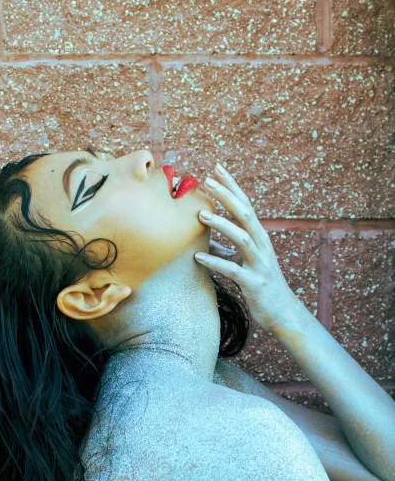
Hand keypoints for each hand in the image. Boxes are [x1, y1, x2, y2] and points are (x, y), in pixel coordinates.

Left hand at [194, 162, 303, 332]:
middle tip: (207, 181)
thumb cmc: (261, 285)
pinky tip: (198, 258)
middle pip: (246, 214)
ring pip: (242, 238)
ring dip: (222, 225)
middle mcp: (262, 246)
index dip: (232, 186)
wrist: (282, 312)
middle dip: (227, 195)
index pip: (246, 204)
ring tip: (201, 216)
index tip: (216, 168)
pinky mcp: (254, 283)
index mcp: (259, 237)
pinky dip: (215, 263)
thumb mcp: (245, 263)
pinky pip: (233, 270)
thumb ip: (228, 250)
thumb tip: (206, 243)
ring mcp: (260, 264)